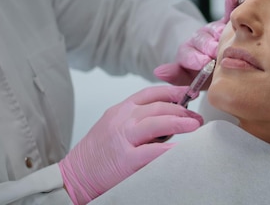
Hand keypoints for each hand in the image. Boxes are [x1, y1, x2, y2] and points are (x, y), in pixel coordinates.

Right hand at [58, 85, 202, 204]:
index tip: (189, 93)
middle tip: (196, 117)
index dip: (172, 91)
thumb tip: (165, 116)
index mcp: (120, 110)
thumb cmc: (95, 154)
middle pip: (158, 107)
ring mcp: (123, 139)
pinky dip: (170, 149)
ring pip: (158, 123)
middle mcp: (122, 120)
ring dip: (180, 123)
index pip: (150, 93)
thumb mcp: (112, 126)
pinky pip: (153, 151)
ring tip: (194, 126)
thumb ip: (134, 118)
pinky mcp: (126, 160)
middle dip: (182, 110)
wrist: (74, 177)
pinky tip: (181, 149)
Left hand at [154, 0, 238, 84]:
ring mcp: (212, 30)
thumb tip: (158, 72)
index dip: (195, 58)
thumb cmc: (201, 74)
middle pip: (202, 41)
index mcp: (188, 53)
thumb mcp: (187, 76)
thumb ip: (174, 75)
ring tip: (224, 34)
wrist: (211, 63)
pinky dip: (230, 4)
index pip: (188, 54)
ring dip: (219, 31)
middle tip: (215, 51)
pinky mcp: (225, 23)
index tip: (203, 63)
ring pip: (215, 29)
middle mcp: (199, 39)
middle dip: (208, 45)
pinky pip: (227, 13)